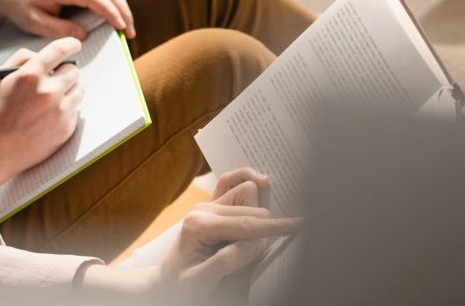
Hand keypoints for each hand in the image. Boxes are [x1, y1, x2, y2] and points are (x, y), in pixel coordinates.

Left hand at [0, 0, 135, 39]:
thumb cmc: (22, 7)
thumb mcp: (34, 23)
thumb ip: (58, 30)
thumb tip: (84, 35)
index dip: (112, 12)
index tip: (122, 29)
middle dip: (123, 10)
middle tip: (130, 32)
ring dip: (122, 0)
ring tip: (125, 21)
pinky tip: (117, 2)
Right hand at [0, 37, 83, 200]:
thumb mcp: (1, 78)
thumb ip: (24, 59)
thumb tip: (47, 55)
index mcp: (29, 75)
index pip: (60, 50)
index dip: (70, 44)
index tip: (74, 45)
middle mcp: (48, 91)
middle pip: (73, 70)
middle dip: (64, 73)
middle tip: (53, 82)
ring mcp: (59, 111)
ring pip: (79, 89)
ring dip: (68, 91)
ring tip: (49, 102)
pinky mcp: (66, 127)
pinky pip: (76, 109)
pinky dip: (66, 110)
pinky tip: (47, 118)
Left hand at [78, 169, 300, 303]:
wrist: (164, 282)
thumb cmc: (181, 285)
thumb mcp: (201, 280)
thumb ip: (228, 260)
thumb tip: (256, 242)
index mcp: (199, 225)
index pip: (246, 224)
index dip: (274, 228)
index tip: (300, 225)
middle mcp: (203, 209)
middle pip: (251, 207)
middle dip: (264, 228)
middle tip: (256, 254)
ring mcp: (206, 205)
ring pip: (247, 191)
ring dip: (258, 210)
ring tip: (256, 234)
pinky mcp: (211, 206)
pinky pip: (231, 181)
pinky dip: (246, 179)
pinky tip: (262, 182)